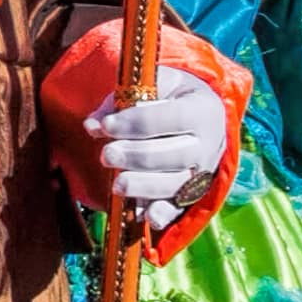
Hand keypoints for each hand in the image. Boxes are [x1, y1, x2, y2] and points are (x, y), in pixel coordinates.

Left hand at [89, 68, 234, 226]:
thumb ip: (121, 100)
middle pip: (173, 156)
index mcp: (202, 110)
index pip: (170, 118)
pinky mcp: (192, 194)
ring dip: (143, 186)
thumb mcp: (153, 86)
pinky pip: (177, 209)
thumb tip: (93, 126)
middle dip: (136, 157)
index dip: (135, 122)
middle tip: (107, 154)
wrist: (204, 119)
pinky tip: (143, 215)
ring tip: (117, 184)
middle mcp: (208, 144)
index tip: (107, 125)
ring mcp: (202, 172)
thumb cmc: (172, 98)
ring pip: (173, 185)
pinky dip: (161, 215)